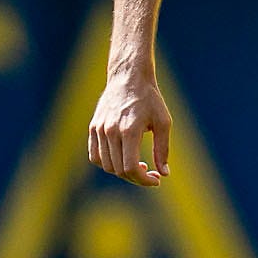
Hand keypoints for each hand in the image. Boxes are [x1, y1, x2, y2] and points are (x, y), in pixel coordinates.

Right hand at [88, 70, 172, 185]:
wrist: (128, 77)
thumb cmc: (149, 98)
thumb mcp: (163, 122)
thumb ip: (163, 149)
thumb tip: (164, 173)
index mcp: (129, 130)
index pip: (130, 167)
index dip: (144, 180)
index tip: (156, 180)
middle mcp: (110, 131)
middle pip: (119, 170)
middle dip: (137, 178)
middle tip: (151, 173)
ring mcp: (99, 130)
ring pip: (106, 165)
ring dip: (122, 172)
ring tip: (139, 165)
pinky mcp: (93, 128)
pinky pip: (95, 156)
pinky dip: (107, 164)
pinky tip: (122, 159)